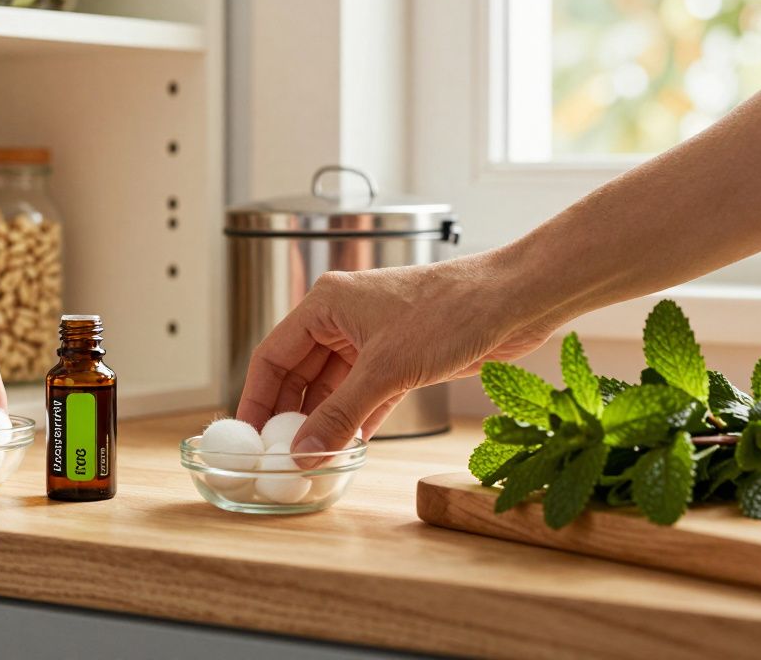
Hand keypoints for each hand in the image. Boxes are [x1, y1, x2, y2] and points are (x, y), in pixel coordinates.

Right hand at [235, 252, 554, 453]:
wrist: (513, 301)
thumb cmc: (452, 310)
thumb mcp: (386, 370)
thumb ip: (340, 415)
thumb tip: (304, 452)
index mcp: (327, 304)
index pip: (273, 354)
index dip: (256, 396)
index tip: (247, 434)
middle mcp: (344, 319)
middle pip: (300, 373)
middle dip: (289, 415)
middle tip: (277, 455)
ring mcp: (374, 340)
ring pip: (333, 388)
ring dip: (324, 423)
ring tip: (311, 460)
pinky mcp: (403, 359)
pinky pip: (365, 396)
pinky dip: (356, 421)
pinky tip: (348, 449)